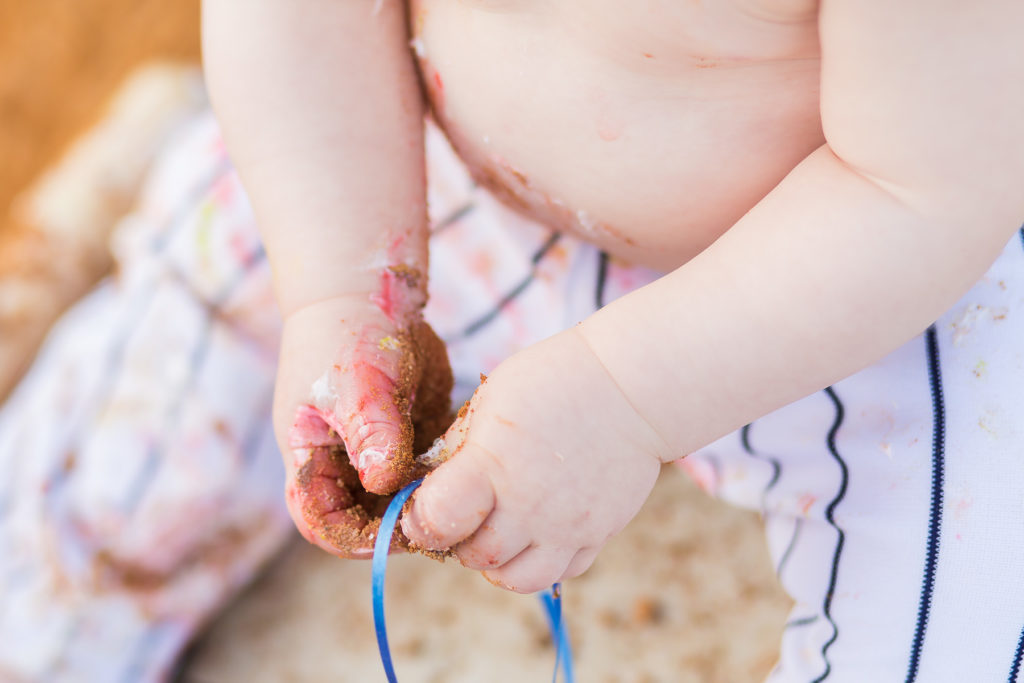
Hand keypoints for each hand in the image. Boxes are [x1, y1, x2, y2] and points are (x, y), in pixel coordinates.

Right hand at [275, 294, 451, 557]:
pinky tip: (474, 464)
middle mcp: (343, 464)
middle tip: (444, 517)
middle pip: (366, 520)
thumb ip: (370, 434)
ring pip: (403, 499)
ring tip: (463, 493)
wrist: (369, 289)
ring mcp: (378, 452)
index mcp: (312, 459)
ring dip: (429, 501)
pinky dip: (448, 474)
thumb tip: (385, 484)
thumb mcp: (355, 385)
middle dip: (401, 524)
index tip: (398, 532)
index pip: (322, 523)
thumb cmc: (345, 333)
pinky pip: (430, 471)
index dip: (354, 538)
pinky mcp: (411, 436)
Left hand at [401, 327, 670, 592]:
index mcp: (493, 465)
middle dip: (457, 539)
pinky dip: (540, 560)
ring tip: (499, 528)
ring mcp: (568, 526)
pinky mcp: (598, 533)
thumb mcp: (491, 401)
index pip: (437, 521)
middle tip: (463, 512)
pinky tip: (536, 529)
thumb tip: (431, 486)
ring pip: (516, 579)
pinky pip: (561, 572)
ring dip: (496, 561)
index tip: (422, 507)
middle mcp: (530, 506)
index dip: (419, 521)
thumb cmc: (553, 381)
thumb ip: (461, 449)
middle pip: (474, 556)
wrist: (629, 385)